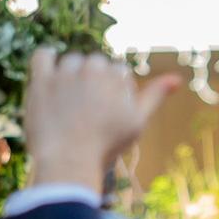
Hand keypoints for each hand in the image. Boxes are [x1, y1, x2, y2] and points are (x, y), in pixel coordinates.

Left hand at [23, 49, 180, 190]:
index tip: (104, 113)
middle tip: (85, 112)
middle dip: (92, 84)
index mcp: (116, 75)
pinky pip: (42, 56)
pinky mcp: (41, 81)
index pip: (116, 71)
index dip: (112, 91)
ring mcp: (66, 73)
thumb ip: (154, 96)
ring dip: (70, 75)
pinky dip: (45, 61)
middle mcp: (92, 68)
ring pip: (71, 61)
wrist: (69, 162)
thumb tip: (176, 79)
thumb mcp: (136, 122)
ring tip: (67, 104)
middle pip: (94, 64)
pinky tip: (49, 78)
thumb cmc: (105, 146)